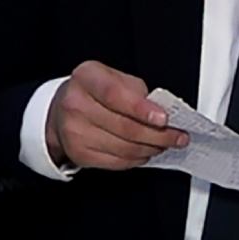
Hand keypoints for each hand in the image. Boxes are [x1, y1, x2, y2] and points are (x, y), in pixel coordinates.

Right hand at [46, 60, 186, 170]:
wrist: (61, 112)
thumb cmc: (94, 92)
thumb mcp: (113, 77)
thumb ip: (136, 91)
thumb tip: (162, 112)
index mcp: (87, 78)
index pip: (115, 95)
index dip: (142, 109)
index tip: (164, 119)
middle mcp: (76, 105)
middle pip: (124, 127)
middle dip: (158, 135)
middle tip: (178, 136)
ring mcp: (75, 132)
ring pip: (125, 148)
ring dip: (151, 148)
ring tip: (165, 143)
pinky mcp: (80, 154)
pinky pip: (118, 162)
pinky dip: (138, 158)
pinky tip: (146, 151)